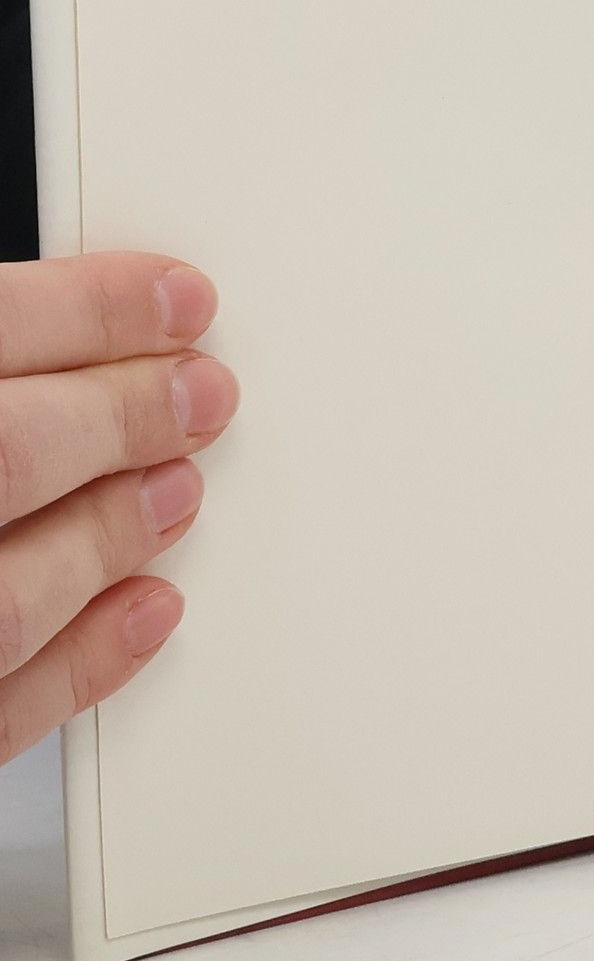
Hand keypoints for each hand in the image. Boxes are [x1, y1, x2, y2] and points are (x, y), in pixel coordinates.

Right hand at [0, 254, 237, 764]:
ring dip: (113, 531)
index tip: (180, 298)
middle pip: (7, 451)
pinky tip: (152, 610)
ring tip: (182, 491)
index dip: (90, 309)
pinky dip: (82, 662)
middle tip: (206, 395)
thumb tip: (76, 335)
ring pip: (11, 591)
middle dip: (123, 415)